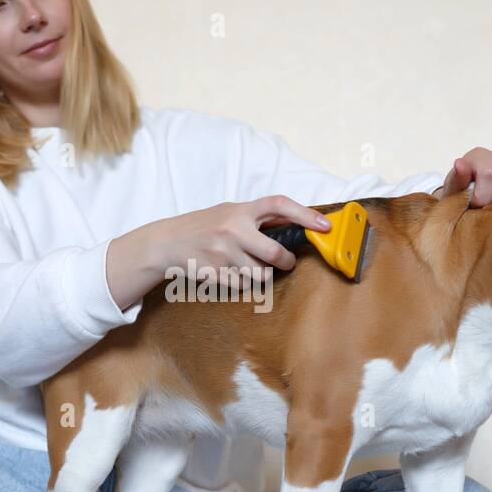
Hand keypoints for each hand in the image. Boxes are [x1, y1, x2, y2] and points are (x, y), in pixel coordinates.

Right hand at [153, 195, 331, 282]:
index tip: (324, 226)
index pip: (279, 205)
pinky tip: (229, 273)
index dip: (305, 215)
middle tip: (284, 263)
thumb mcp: (229, 213)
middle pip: (274, 254)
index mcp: (240, 210)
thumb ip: (258, 218)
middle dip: (285, 262)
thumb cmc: (204, 226)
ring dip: (260, 275)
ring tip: (245, 266)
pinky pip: (242, 286)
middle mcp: (232, 229)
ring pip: (260, 275)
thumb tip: (296, 225)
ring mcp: (223, 253)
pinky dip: (241, 283)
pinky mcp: (214, 273)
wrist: (167, 242)